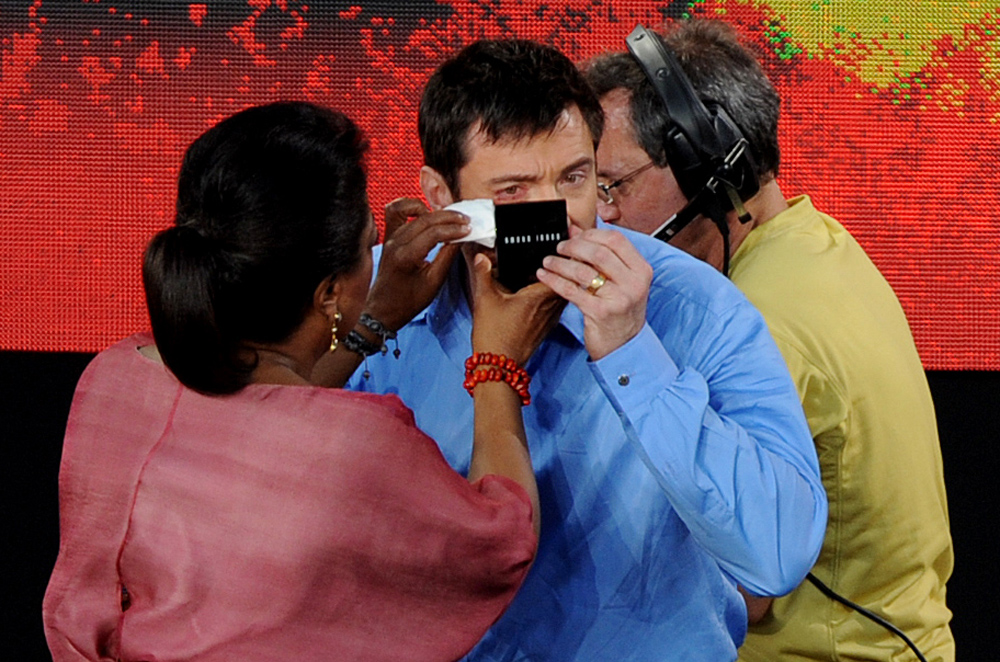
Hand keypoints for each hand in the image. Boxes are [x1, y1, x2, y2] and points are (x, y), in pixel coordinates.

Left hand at [364, 198, 469, 329]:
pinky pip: (396, 211)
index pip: (434, 233)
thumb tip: (461, 238)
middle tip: (466, 221)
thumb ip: (447, 257)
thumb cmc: (407, 302)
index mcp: (405, 256)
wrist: (383, 310)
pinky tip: (425, 214)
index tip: (469, 229)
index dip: (454, 229)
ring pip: (412, 211)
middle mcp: (395, 243)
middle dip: (449, 217)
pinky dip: (411, 207)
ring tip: (448, 218)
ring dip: (433, 211)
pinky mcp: (388, 236)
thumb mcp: (434, 283)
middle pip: (425, 219)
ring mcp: (390, 237)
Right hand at [467, 249, 564, 366]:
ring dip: (561, 280)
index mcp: (540, 296)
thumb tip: (481, 257)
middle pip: (568, 280)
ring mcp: (551, 318)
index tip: (562, 243)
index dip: (565, 256)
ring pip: (563, 293)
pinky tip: (541, 289)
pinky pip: (556, 304)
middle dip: (566, 266)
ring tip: (552, 267)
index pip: (564, 271)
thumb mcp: (485, 299)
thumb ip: (483, 274)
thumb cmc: (494, 334)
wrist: (499, 365)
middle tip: (560, 250)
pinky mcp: (547, 326)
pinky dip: (553, 294)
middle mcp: (551, 306)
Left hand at [535, 225, 651, 360]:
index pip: (616, 240)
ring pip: (583, 271)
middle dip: (573, 246)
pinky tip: (544, 276)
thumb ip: (601, 254)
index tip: (575, 235)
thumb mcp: (620, 281)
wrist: (624, 345)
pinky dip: (554, 280)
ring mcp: (619, 299)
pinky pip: (572, 291)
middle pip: (598, 252)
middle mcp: (634, 283)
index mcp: (641, 270)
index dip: (592, 234)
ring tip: (548, 261)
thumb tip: (574, 229)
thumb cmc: (620, 310)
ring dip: (560, 263)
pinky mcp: (600, 313)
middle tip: (559, 247)